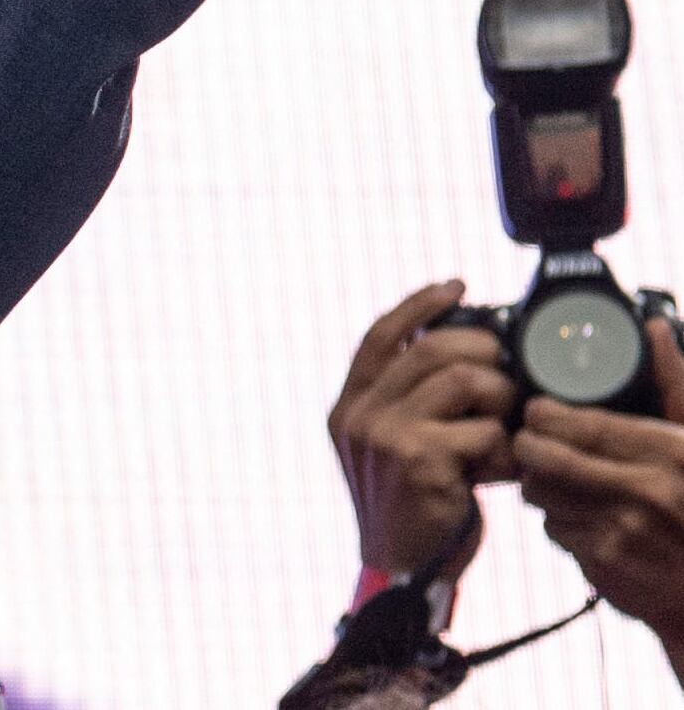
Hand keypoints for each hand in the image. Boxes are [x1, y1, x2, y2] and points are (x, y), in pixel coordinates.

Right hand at [328, 281, 517, 576]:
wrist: (400, 568)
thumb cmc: (412, 506)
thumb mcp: (391, 447)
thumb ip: (408, 404)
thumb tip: (463, 353)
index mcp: (348, 406)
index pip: (382, 334)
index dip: (420, 304)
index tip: (457, 286)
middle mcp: (360, 415)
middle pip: (430, 348)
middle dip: (481, 352)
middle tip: (505, 376)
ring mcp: (386, 436)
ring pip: (461, 380)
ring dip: (499, 399)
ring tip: (506, 427)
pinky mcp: (420, 462)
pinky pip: (482, 431)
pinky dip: (504, 449)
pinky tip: (502, 470)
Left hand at [516, 317, 683, 669]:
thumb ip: (673, 383)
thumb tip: (653, 327)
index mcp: (667, 455)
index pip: (582, 425)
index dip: (545, 414)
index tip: (535, 409)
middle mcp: (643, 494)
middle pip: (548, 458)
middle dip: (528, 445)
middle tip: (528, 439)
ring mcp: (622, 533)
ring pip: (543, 494)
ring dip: (540, 482)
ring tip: (552, 474)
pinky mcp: (605, 566)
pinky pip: (556, 529)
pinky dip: (558, 518)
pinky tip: (576, 511)